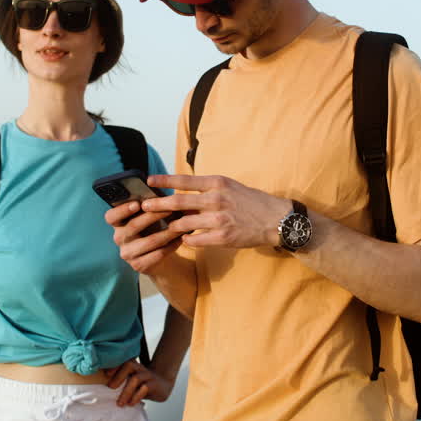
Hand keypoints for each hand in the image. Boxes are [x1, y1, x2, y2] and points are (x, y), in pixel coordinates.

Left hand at [104, 358, 175, 405]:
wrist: (164, 384)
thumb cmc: (143, 384)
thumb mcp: (132, 381)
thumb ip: (122, 383)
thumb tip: (106, 393)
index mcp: (133, 366)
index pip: (123, 361)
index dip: (114, 366)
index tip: (106, 374)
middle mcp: (140, 368)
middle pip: (129, 365)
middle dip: (118, 376)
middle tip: (110, 388)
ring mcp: (148, 375)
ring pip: (136, 379)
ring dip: (126, 392)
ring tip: (120, 403)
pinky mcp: (154, 384)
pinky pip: (145, 388)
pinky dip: (136, 397)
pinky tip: (131, 404)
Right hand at [106, 200, 184, 273]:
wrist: (157, 256)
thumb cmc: (153, 229)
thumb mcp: (148, 217)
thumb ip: (150, 207)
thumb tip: (163, 196)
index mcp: (118, 224)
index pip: (111, 216)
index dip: (122, 210)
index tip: (137, 204)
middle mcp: (119, 238)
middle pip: (133, 226)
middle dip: (153, 216)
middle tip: (171, 208)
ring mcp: (127, 254)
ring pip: (149, 241)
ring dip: (168, 232)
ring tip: (182, 224)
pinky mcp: (138, 266)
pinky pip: (157, 254)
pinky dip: (171, 245)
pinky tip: (181, 238)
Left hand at [143, 174, 288, 248]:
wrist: (276, 220)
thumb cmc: (252, 202)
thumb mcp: (231, 187)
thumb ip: (208, 188)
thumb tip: (184, 191)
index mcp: (217, 183)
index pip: (185, 180)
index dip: (164, 180)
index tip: (149, 180)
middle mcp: (216, 199)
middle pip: (178, 202)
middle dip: (158, 205)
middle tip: (144, 206)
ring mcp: (219, 219)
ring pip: (183, 223)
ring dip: (171, 226)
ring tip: (163, 227)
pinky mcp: (222, 236)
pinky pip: (195, 240)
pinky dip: (187, 240)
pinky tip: (185, 240)